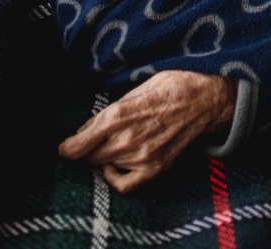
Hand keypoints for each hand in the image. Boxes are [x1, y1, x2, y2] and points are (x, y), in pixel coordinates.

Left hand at [59, 70, 236, 192]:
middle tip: (90, 140)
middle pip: (87, 157)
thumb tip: (87, 128)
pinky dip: (115, 178)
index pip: (76, 146)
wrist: (206, 99)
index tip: (64, 147)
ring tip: (111, 144)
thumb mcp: (135, 88)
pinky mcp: (155, 168)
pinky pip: (124, 184)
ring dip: (101, 157)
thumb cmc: (172, 85)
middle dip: (84, 149)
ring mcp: (141, 157)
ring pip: (103, 166)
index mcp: (117, 115)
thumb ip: (109, 111)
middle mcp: (125, 140)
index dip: (66, 148)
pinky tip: (117, 165)